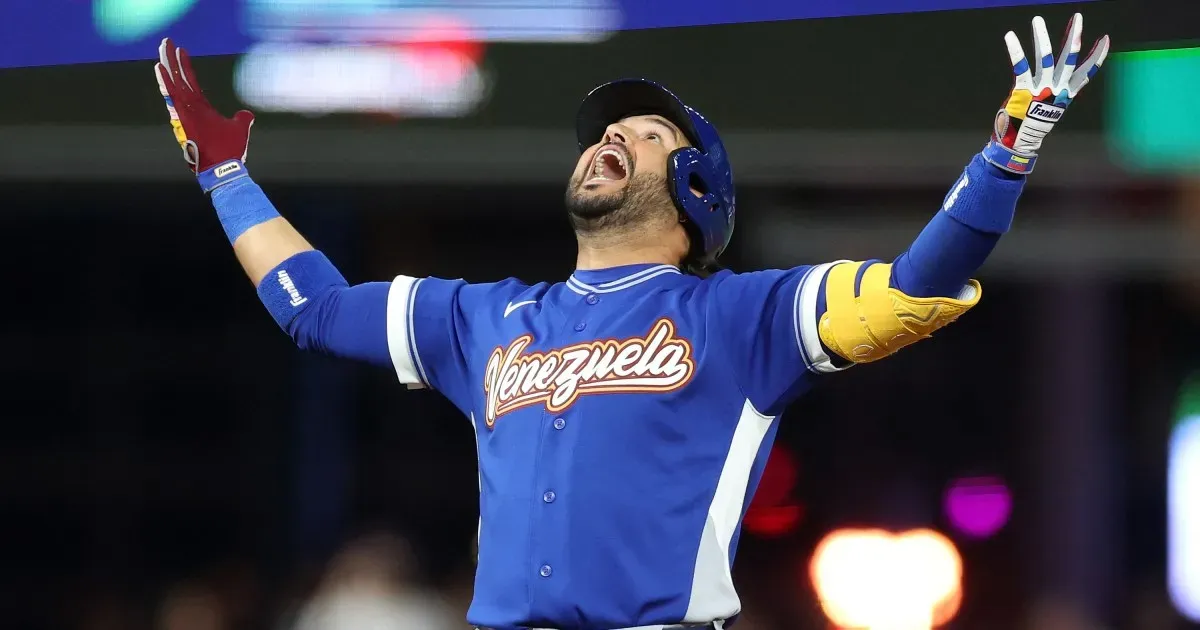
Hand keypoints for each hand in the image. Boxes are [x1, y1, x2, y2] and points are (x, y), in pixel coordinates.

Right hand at [154, 38, 255, 191]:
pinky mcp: (185, 116)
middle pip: (180, 78)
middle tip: (166, 42)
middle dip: (173, 60)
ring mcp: (187, 111)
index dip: (186, 67)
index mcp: (203, 108)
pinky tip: (159, 67)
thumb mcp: (239, 129)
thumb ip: (242, 119)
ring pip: (175, 82)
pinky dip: (166, 81)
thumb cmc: (230, 150)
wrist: (224, 167)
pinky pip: (174, 96)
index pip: (192, 83)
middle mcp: (192, 107)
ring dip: (169, 64)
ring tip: (163, 46)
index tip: (181, 52)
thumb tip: (247, 114)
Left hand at [982, 13, 1109, 174]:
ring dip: (1042, 37)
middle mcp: (1057, 89)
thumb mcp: (1050, 108)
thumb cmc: (1032, 125)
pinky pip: (1021, 65)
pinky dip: (1015, 49)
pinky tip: (1010, 36)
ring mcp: (1041, 88)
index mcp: (1066, 94)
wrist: (1020, 144)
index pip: (1086, 72)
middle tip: (1078, 17)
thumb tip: (1058, 83)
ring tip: (1037, 20)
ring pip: (1046, 57)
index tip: (1105, 39)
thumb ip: (1055, 93)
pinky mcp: (1024, 90)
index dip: (1097, 56)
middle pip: (1069, 58)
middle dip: (1075, 36)